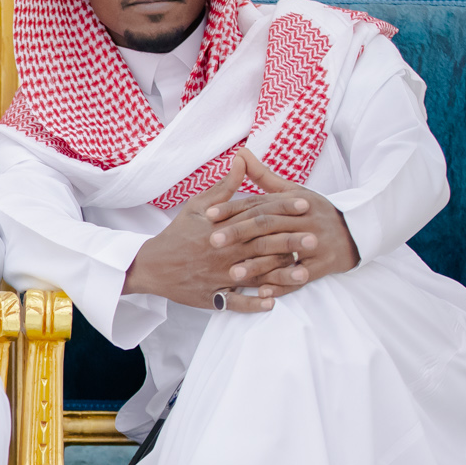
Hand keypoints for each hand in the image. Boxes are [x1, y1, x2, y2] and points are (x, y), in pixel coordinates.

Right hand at [123, 154, 297, 312]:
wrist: (150, 266)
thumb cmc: (177, 234)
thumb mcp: (197, 206)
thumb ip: (224, 187)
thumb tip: (241, 160)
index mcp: (219, 227)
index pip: (256, 215)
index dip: (281, 209)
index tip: (305, 205)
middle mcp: (221, 251)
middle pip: (260, 245)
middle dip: (288, 242)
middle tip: (315, 240)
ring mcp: (217, 275)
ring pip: (253, 275)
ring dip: (280, 276)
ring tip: (304, 274)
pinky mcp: (211, 295)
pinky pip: (234, 302)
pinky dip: (252, 303)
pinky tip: (272, 303)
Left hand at [203, 149, 357, 283]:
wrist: (356, 231)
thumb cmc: (315, 212)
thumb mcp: (293, 192)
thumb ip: (264, 176)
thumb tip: (240, 153)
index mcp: (294, 200)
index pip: (259, 204)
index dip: (233, 209)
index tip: (208, 215)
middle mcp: (305, 219)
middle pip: (267, 225)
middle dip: (239, 233)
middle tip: (212, 242)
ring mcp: (316, 242)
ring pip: (283, 251)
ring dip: (257, 264)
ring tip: (232, 273)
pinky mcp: (325, 263)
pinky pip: (302, 275)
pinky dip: (283, 284)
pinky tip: (263, 292)